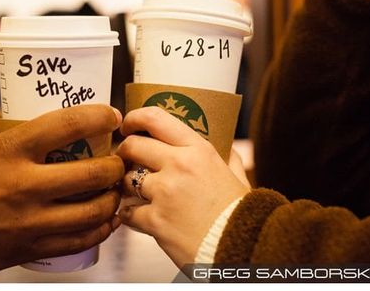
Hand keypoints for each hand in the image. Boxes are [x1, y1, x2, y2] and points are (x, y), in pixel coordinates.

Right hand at [0, 105, 124, 280]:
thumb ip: (0, 124)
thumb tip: (23, 111)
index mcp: (9, 151)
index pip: (67, 125)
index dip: (98, 117)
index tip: (110, 116)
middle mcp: (25, 185)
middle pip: (91, 172)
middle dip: (115, 163)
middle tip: (118, 157)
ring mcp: (30, 220)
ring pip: (92, 211)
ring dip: (112, 197)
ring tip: (114, 188)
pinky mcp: (30, 246)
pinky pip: (78, 240)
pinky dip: (99, 228)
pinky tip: (104, 218)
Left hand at [115, 107, 248, 268]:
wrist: (245, 251)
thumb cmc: (242, 215)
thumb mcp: (239, 177)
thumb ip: (229, 158)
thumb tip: (225, 147)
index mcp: (199, 150)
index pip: (155, 118)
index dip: (135, 118)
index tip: (128, 125)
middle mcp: (179, 165)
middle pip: (132, 145)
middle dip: (124, 151)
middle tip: (125, 159)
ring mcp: (165, 193)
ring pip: (126, 178)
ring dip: (125, 184)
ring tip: (133, 191)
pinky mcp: (156, 221)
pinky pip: (127, 212)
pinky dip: (129, 215)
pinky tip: (136, 217)